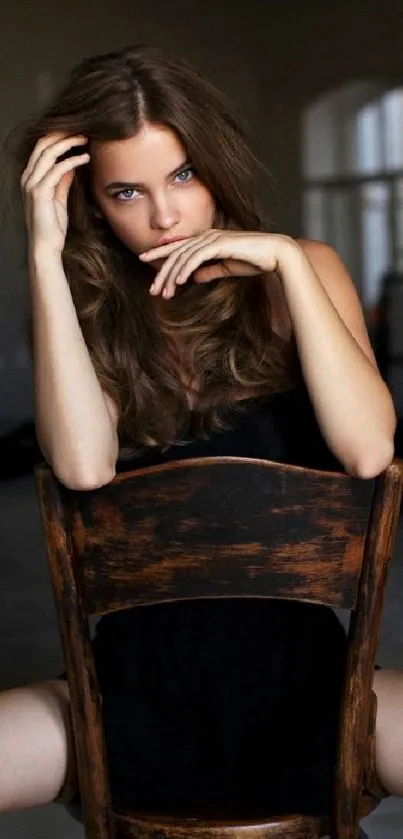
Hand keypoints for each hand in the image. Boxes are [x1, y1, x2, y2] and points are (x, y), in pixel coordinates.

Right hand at [20, 133, 89, 254]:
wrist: (46, 246)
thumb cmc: (52, 226)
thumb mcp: (59, 199)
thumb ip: (62, 181)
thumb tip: (71, 166)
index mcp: (30, 177)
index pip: (41, 148)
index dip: (58, 137)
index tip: (76, 133)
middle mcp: (27, 177)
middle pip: (43, 144)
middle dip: (63, 134)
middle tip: (82, 131)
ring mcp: (31, 184)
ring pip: (49, 153)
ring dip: (69, 143)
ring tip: (85, 140)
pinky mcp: (40, 192)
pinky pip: (57, 169)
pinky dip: (72, 161)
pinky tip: (84, 158)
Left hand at [139, 230, 295, 297]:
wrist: (275, 254)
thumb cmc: (254, 260)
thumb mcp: (227, 269)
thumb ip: (210, 271)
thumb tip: (194, 278)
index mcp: (207, 240)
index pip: (178, 248)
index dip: (160, 255)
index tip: (144, 263)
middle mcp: (207, 236)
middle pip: (176, 253)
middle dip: (161, 272)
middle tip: (152, 290)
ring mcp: (213, 238)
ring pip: (183, 257)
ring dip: (171, 276)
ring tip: (163, 292)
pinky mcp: (220, 244)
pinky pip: (196, 257)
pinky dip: (185, 269)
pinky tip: (178, 282)